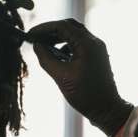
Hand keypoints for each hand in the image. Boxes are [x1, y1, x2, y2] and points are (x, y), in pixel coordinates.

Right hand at [27, 18, 132, 136]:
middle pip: (69, 27)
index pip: (62, 26)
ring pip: (74, 35)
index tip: (30, 34)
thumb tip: (36, 46)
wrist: (106, 109)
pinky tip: (56, 56)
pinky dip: (65, 47)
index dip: (44, 28)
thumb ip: (46, 59)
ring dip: (57, 38)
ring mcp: (96, 49)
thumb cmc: (85, 95)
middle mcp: (94, 42)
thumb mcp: (61, 76)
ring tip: (43, 46)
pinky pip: (78, 45)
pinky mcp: (95, 57)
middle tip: (35, 38)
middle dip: (50, 31)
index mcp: (87, 44)